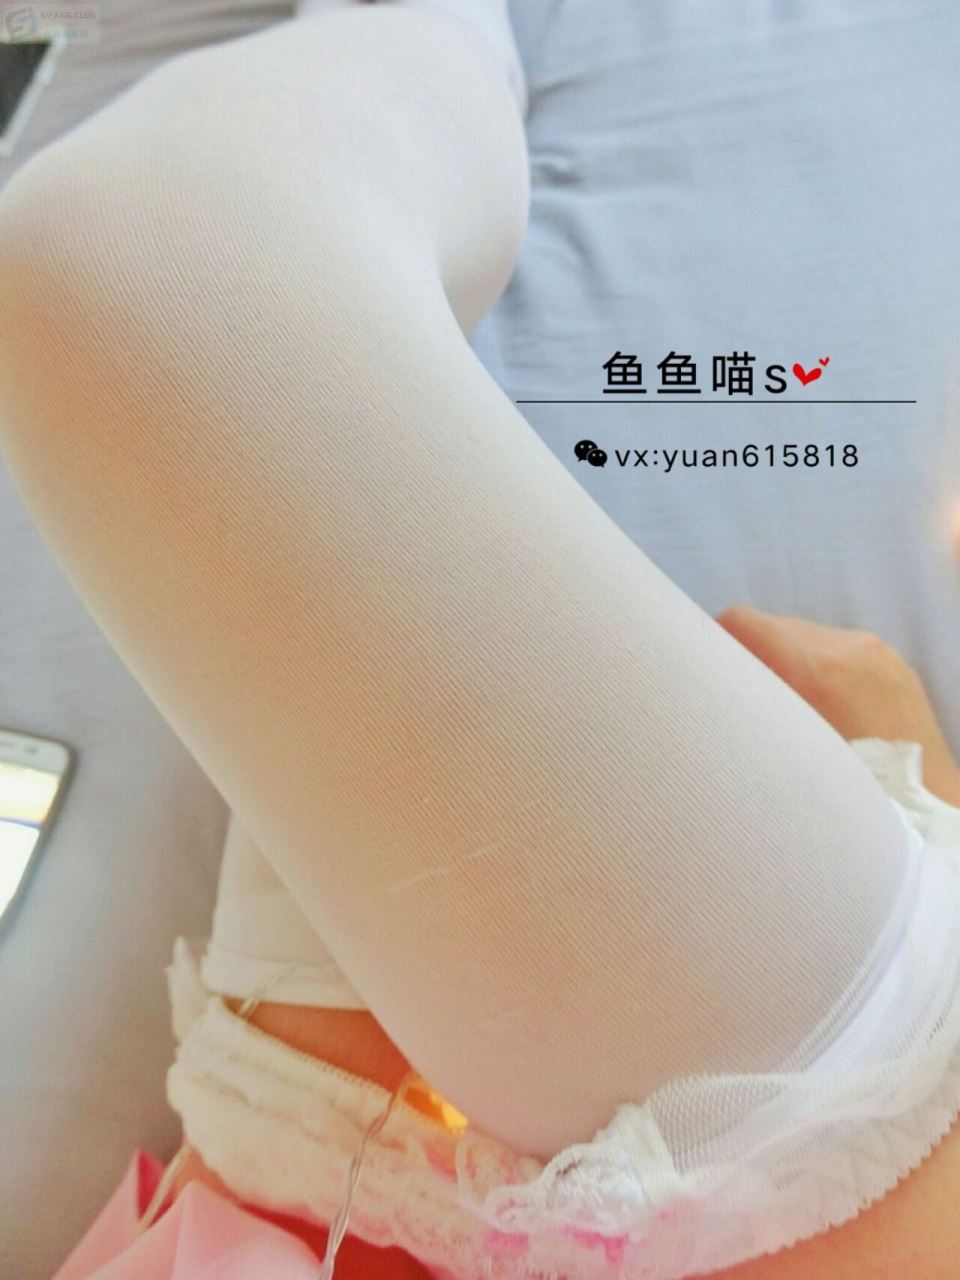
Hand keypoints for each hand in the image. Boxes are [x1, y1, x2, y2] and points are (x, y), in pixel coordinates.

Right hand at [716, 604, 959, 806]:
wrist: (927, 818)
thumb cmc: (849, 796)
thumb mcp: (778, 755)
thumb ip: (745, 709)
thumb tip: (713, 688)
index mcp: (815, 665)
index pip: (739, 621)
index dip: (714, 645)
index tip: (708, 679)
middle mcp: (848, 645)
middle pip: (774, 628)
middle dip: (754, 660)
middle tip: (747, 707)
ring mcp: (878, 652)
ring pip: (808, 640)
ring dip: (789, 668)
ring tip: (792, 717)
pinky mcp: (897, 665)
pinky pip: (842, 654)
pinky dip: (823, 675)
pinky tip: (826, 717)